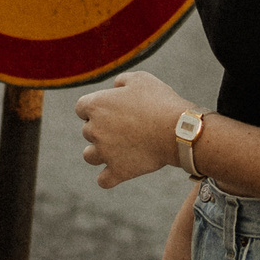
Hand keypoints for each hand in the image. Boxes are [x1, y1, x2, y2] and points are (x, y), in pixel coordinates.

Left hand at [75, 70, 191, 188]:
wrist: (177, 130)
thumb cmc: (159, 101)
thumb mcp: (140, 79)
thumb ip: (121, 81)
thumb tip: (115, 88)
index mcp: (96, 105)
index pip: (81, 108)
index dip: (95, 108)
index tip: (110, 110)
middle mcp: (94, 129)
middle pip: (87, 131)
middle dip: (101, 129)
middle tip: (124, 127)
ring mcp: (105, 152)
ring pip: (89, 156)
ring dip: (98, 152)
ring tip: (115, 149)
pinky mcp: (118, 171)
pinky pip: (103, 180)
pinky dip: (108, 177)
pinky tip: (118, 171)